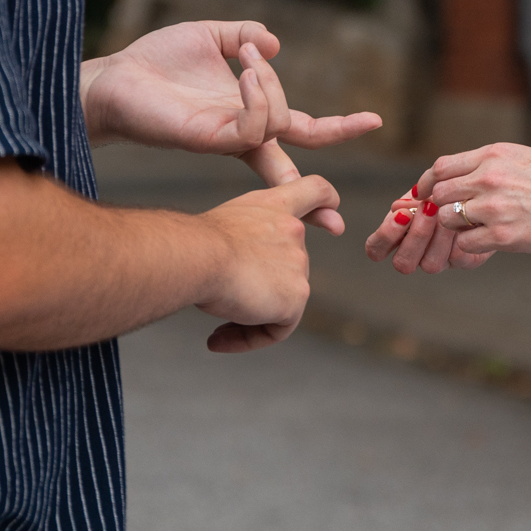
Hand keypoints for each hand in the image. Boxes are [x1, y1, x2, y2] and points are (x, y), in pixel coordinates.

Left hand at [81, 20, 382, 157]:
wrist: (113, 78)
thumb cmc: (155, 61)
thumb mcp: (209, 35)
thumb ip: (244, 34)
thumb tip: (275, 44)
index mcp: (246, 111)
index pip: (300, 125)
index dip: (337, 127)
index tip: (374, 120)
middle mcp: (241, 130)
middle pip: (300, 138)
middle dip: (339, 134)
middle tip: (372, 120)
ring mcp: (226, 138)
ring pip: (278, 124)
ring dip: (274, 86)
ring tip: (249, 58)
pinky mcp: (208, 140)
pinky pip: (252, 129)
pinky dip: (259, 99)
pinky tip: (245, 72)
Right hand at [195, 174, 337, 352]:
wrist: (197, 256)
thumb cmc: (195, 242)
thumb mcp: (223, 223)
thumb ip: (247, 238)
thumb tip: (241, 269)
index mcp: (275, 206)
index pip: (315, 191)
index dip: (326, 204)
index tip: (335, 222)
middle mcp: (294, 231)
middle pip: (289, 271)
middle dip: (258, 293)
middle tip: (221, 307)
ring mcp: (299, 265)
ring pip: (281, 303)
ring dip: (248, 319)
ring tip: (214, 330)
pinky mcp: (296, 297)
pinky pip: (277, 329)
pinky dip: (249, 338)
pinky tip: (218, 339)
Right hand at [361, 182, 485, 274]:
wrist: (476, 192)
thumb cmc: (442, 190)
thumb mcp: (421, 192)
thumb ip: (408, 203)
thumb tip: (398, 210)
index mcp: (398, 238)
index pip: (376, 249)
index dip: (384, 237)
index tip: (401, 215)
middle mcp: (416, 255)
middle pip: (403, 263)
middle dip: (415, 236)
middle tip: (427, 209)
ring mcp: (440, 261)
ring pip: (430, 265)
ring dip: (436, 237)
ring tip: (445, 211)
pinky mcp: (465, 261)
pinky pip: (458, 258)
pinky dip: (458, 238)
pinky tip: (462, 219)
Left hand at [414, 143, 530, 259]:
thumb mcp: (525, 159)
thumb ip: (491, 165)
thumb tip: (459, 177)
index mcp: (494, 155)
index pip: (442, 167)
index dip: (428, 183)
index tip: (425, 195)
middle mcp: (490, 177)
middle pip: (439, 194)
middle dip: (441, 207)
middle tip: (453, 218)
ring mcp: (495, 207)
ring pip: (447, 219)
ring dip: (458, 228)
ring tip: (479, 230)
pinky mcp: (503, 236)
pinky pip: (466, 243)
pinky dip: (472, 247)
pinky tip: (491, 244)